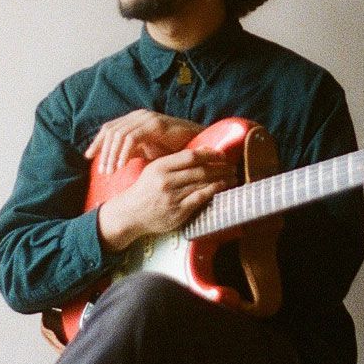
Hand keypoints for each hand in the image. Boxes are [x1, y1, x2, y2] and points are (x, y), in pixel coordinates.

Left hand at [84, 109, 204, 173]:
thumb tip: (111, 160)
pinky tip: (122, 166)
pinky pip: (132, 138)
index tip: (89, 157)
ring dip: (112, 154)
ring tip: (110, 172)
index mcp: (134, 120)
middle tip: (103, 171)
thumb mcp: (147, 150)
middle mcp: (139, 116)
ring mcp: (147, 118)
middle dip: (103, 152)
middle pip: (111, 131)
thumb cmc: (173, 150)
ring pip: (119, 134)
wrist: (198, 146)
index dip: (97, 142)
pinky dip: (124, 153)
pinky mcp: (155, 125)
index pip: (109, 128)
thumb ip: (130, 151)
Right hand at [96, 147, 234, 251]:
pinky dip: (213, 192)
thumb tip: (204, 149)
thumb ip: (177, 161)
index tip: (222, 155)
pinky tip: (221, 188)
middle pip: (199, 170)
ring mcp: (171, 197)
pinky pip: (199, 199)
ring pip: (201, 184)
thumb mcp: (155, 169)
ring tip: (232, 177)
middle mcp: (166, 181)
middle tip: (233, 166)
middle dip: (220, 168)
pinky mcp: (177, 212)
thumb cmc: (146, 189)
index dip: (210, 154)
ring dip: (221, 179)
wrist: (129, 213)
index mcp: (160, 167)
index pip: (190, 156)